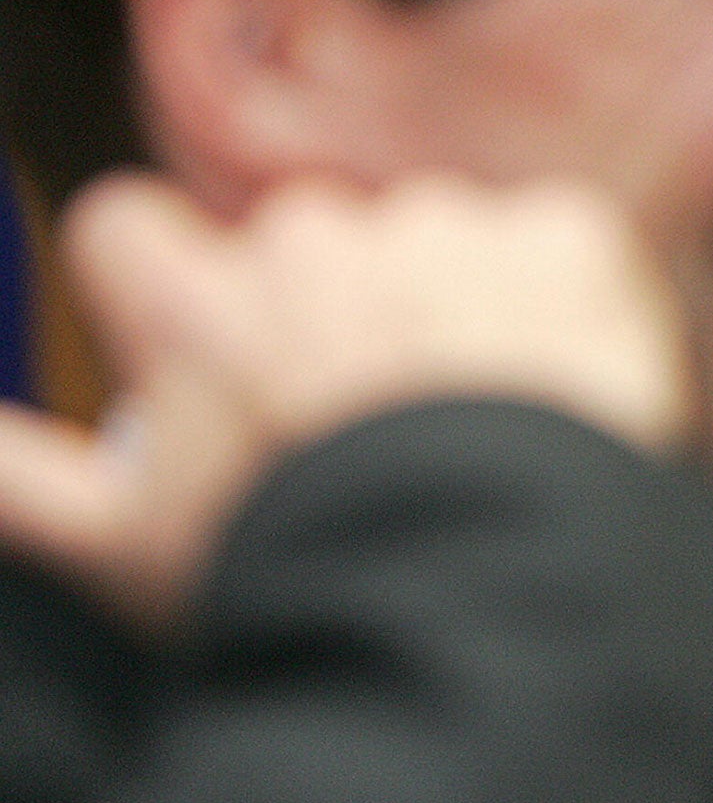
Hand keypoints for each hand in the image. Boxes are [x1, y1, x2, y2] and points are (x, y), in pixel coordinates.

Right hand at [0, 172, 689, 627]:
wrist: (495, 573)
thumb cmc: (307, 570)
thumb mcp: (126, 549)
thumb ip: (20, 484)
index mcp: (199, 305)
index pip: (134, 233)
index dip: (175, 295)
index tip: (221, 360)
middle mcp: (313, 239)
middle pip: (309, 250)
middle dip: (339, 322)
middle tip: (384, 433)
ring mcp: (442, 228)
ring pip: (438, 247)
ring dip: (458, 314)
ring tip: (485, 429)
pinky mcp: (561, 235)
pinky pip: (557, 246)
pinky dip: (568, 305)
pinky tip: (563, 392)